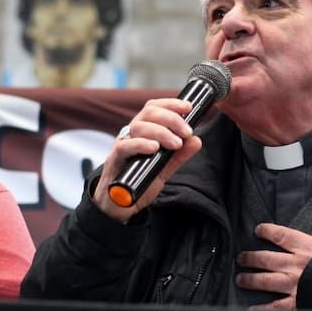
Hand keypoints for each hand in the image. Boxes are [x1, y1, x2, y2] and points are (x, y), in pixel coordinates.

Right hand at [92, 97, 202, 221]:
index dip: (170, 104)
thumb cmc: (139, 181)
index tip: (188, 107)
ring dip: (161, 132)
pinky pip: (125, 146)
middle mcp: (131, 134)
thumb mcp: (163, 167)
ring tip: (176, 143)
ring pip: (138, 127)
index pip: (154, 108)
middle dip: (171, 118)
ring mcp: (122, 145)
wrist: (118, 206)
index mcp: (143, 131)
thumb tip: (196, 140)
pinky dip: (141, 144)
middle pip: (148, 113)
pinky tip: (154, 148)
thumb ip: (178, 155)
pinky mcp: (115, 160)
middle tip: (187, 131)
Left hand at [235, 209, 311, 309]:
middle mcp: (295, 264)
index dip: (267, 231)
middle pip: (266, 258)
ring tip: (240, 279)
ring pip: (265, 280)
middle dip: (251, 258)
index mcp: (307, 246)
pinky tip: (252, 309)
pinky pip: (276, 306)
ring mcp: (294, 284)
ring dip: (251, 280)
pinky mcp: (297, 302)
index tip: (258, 229)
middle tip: (241, 258)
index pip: (281, 235)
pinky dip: (263, 308)